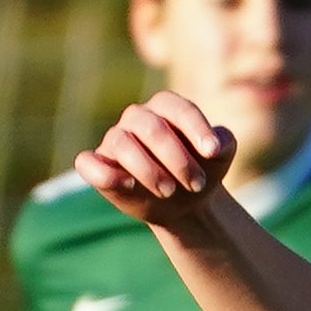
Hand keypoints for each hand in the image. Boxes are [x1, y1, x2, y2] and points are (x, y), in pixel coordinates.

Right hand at [75, 90, 241, 230]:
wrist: (187, 203)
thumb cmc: (202, 171)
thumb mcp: (220, 156)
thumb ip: (224, 142)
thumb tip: (217, 141)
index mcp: (165, 108)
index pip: (175, 107)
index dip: (195, 128)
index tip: (214, 153)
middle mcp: (137, 118)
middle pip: (150, 127)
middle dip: (177, 158)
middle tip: (196, 184)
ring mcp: (115, 140)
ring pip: (120, 143)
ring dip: (147, 169)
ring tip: (170, 190)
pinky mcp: (99, 165)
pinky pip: (86, 163)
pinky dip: (102, 173)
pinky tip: (127, 184)